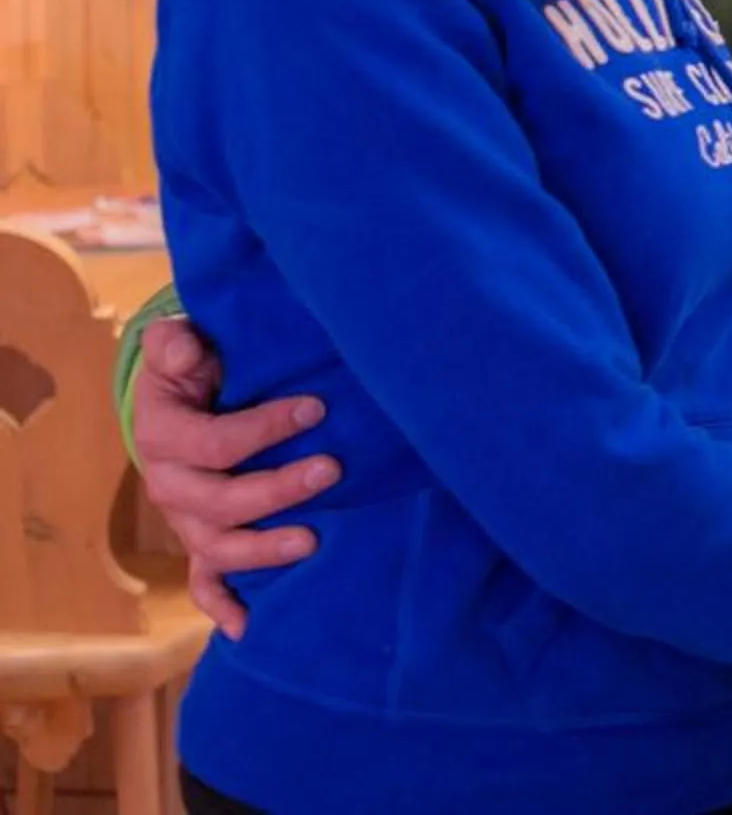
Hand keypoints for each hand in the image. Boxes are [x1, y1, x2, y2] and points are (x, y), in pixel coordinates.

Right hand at [129, 318, 339, 638]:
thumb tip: (184, 348)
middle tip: (332, 470)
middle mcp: (169, 484)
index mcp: (161, 435)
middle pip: (218, 502)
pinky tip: (249, 628)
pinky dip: (223, 607)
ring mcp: (185, 519)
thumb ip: (177, 341)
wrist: (182, 394)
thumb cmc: (195, 365)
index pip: (213, 442)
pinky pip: (205, 583)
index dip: (263, 428)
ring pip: (217, 547)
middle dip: (276, 489)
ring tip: (314, 541)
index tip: (316, 408)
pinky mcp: (202, 540)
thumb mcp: (181, 343)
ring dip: (263, 549)